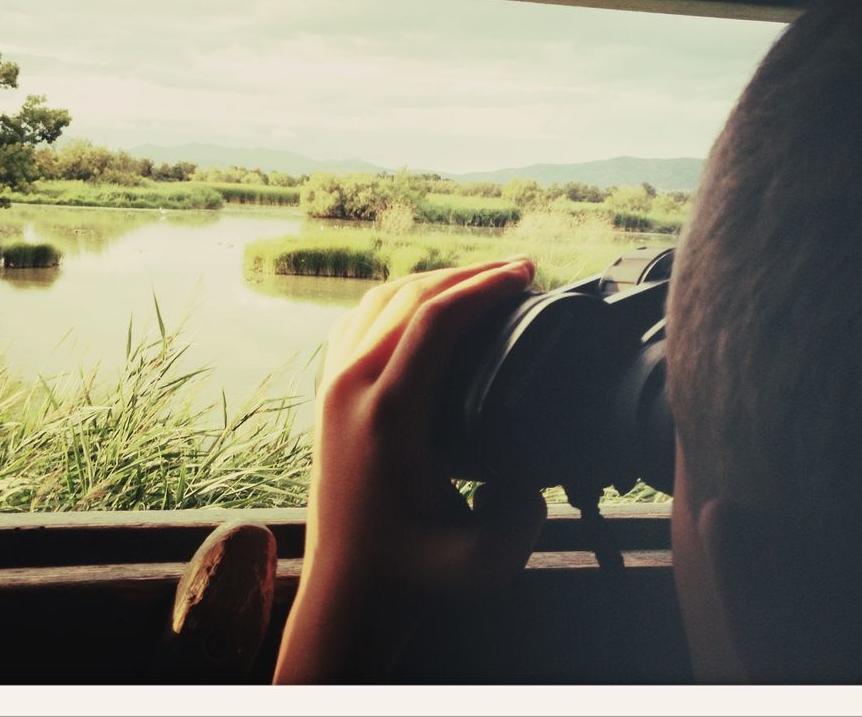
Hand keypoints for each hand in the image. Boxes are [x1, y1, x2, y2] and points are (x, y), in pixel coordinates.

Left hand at [273, 256, 548, 682]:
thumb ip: (524, 518)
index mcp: (389, 413)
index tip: (527, 274)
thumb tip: (535, 475)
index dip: (485, 286)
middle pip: (409, 297)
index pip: (436, 320)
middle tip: (517, 269)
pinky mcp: (326, 395)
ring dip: (432, 281)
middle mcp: (352, 388)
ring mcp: (332, 388)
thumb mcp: (485, 562)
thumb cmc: (415, 576)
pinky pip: (357, 321)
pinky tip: (425, 308)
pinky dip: (395, 300)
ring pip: (379, 302)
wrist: (346, 591)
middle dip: (467, 274)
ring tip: (480, 281)